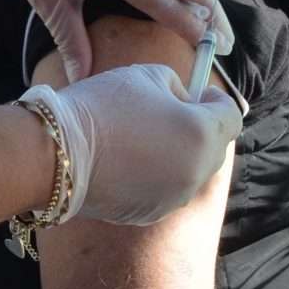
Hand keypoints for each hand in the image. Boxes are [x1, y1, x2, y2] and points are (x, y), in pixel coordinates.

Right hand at [23, 64, 240, 226]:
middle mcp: (197, 172)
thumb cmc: (100, 107)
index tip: (199, 93)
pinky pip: (164, 189)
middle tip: (166, 113)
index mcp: (202, 134)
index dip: (215, 100)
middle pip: (213, 147)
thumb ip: (175, 86)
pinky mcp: (150, 213)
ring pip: (188, 171)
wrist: (56, 152)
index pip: (231, 115)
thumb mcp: (144, 75)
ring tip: (138, 138)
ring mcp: (174, 198)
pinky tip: (123, 160)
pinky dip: (152, 175)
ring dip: (174, 154)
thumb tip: (183, 101)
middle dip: (197, 128)